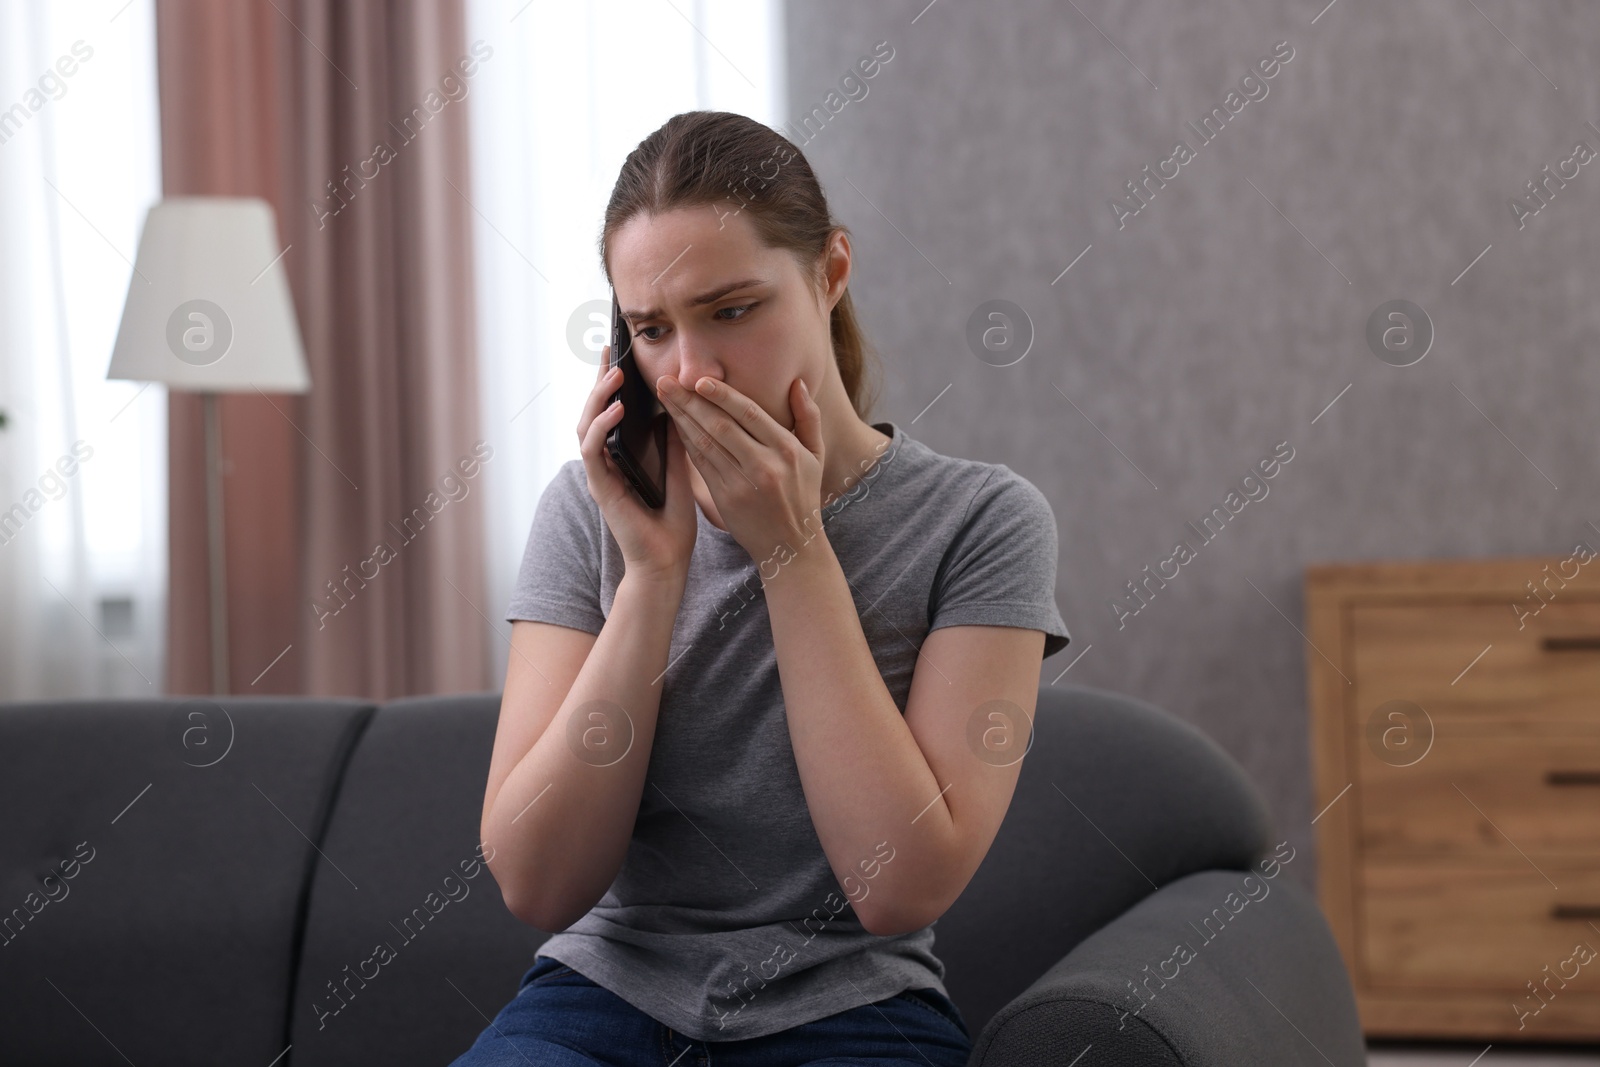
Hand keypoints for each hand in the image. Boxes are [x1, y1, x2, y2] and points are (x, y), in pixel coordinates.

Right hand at [576, 348, 696, 584]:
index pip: (612, 410)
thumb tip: (680, 400)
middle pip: (593, 410)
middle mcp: (606, 461)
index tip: (619, 351)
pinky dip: (602, 426)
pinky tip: (617, 410)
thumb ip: (674, 438)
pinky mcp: (600, 488)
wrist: (667, 562)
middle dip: (600, 379)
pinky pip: (592, 450)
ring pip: (586, 424)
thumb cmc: (673, 520)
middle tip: (610, 350)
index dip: (612, 381)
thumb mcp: (680, 467)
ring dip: (599, 397)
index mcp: (622, 455)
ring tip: (616, 375)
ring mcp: (600, 473)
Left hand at [655, 372, 825, 564]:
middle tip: (666, 380)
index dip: (722, 395)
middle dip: (690, 401)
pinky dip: (686, 441)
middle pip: (721, 425)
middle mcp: (764, 465)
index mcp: (787, 450)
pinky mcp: (725, 497)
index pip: (750, 414)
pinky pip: (701, 463)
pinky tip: (675, 424)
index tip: (699, 379)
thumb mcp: (816, 455)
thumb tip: (798, 384)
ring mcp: (742, 483)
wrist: (791, 544)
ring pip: (706, 442)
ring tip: (664, 396)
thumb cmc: (804, 494)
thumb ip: (809, 418)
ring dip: (681, 417)